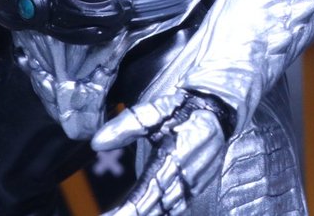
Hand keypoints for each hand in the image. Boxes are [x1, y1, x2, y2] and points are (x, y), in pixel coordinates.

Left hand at [93, 91, 232, 214]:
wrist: (216, 108)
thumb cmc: (181, 110)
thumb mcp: (152, 112)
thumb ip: (125, 127)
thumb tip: (97, 143)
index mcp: (172, 157)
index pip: (146, 194)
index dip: (128, 211)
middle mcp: (185, 175)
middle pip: (155, 208)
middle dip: (133, 214)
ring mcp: (194, 184)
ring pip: (168, 210)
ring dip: (149, 214)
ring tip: (125, 215)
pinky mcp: (198, 186)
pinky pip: (179, 207)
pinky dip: (164, 212)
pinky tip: (150, 212)